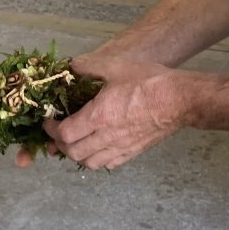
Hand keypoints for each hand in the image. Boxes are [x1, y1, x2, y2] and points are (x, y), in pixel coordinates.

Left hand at [17, 55, 182, 170]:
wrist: (179, 100)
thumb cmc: (149, 82)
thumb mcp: (116, 67)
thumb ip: (90, 66)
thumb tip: (72, 65)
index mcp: (98, 117)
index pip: (65, 133)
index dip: (51, 130)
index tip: (49, 121)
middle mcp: (106, 137)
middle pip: (73, 152)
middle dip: (60, 144)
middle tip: (58, 132)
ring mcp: (121, 148)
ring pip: (89, 163)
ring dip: (76, 154)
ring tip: (75, 142)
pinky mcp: (133, 152)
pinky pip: (108, 164)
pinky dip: (96, 159)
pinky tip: (97, 148)